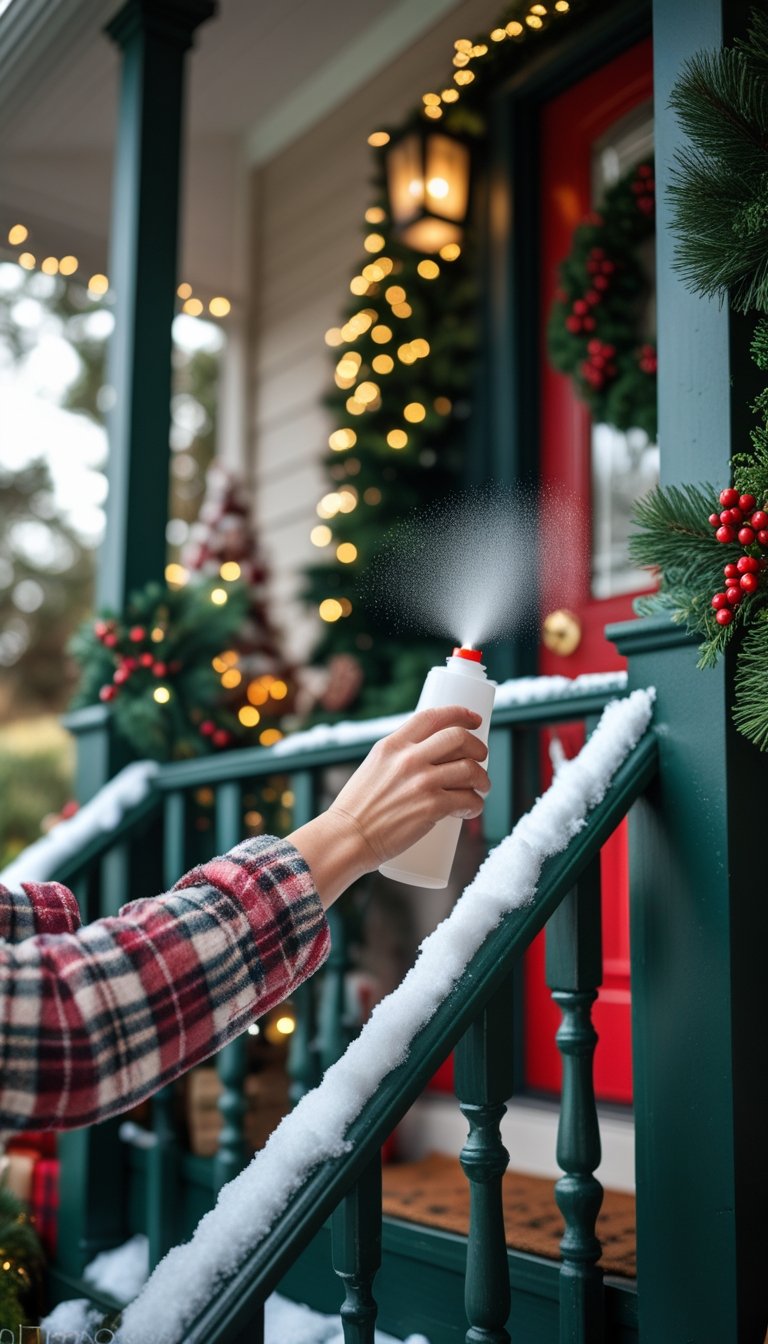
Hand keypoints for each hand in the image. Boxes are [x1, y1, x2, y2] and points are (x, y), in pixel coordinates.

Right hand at [288, 706, 490, 907]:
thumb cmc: (358, 809)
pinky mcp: (432, 807)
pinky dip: (476, 805)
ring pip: (470, 769)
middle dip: (478, 747)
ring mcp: (421, 782)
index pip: (432, 716)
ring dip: (482, 779)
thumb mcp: (373, 768)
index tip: (473, 720)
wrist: (347, 838)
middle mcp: (408, 758)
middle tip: (481, 758)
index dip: (459, 714)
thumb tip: (428, 757)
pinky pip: (468, 799)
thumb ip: (397, 758)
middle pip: (458, 738)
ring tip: (481, 788)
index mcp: (392, 745)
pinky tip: (472, 809)